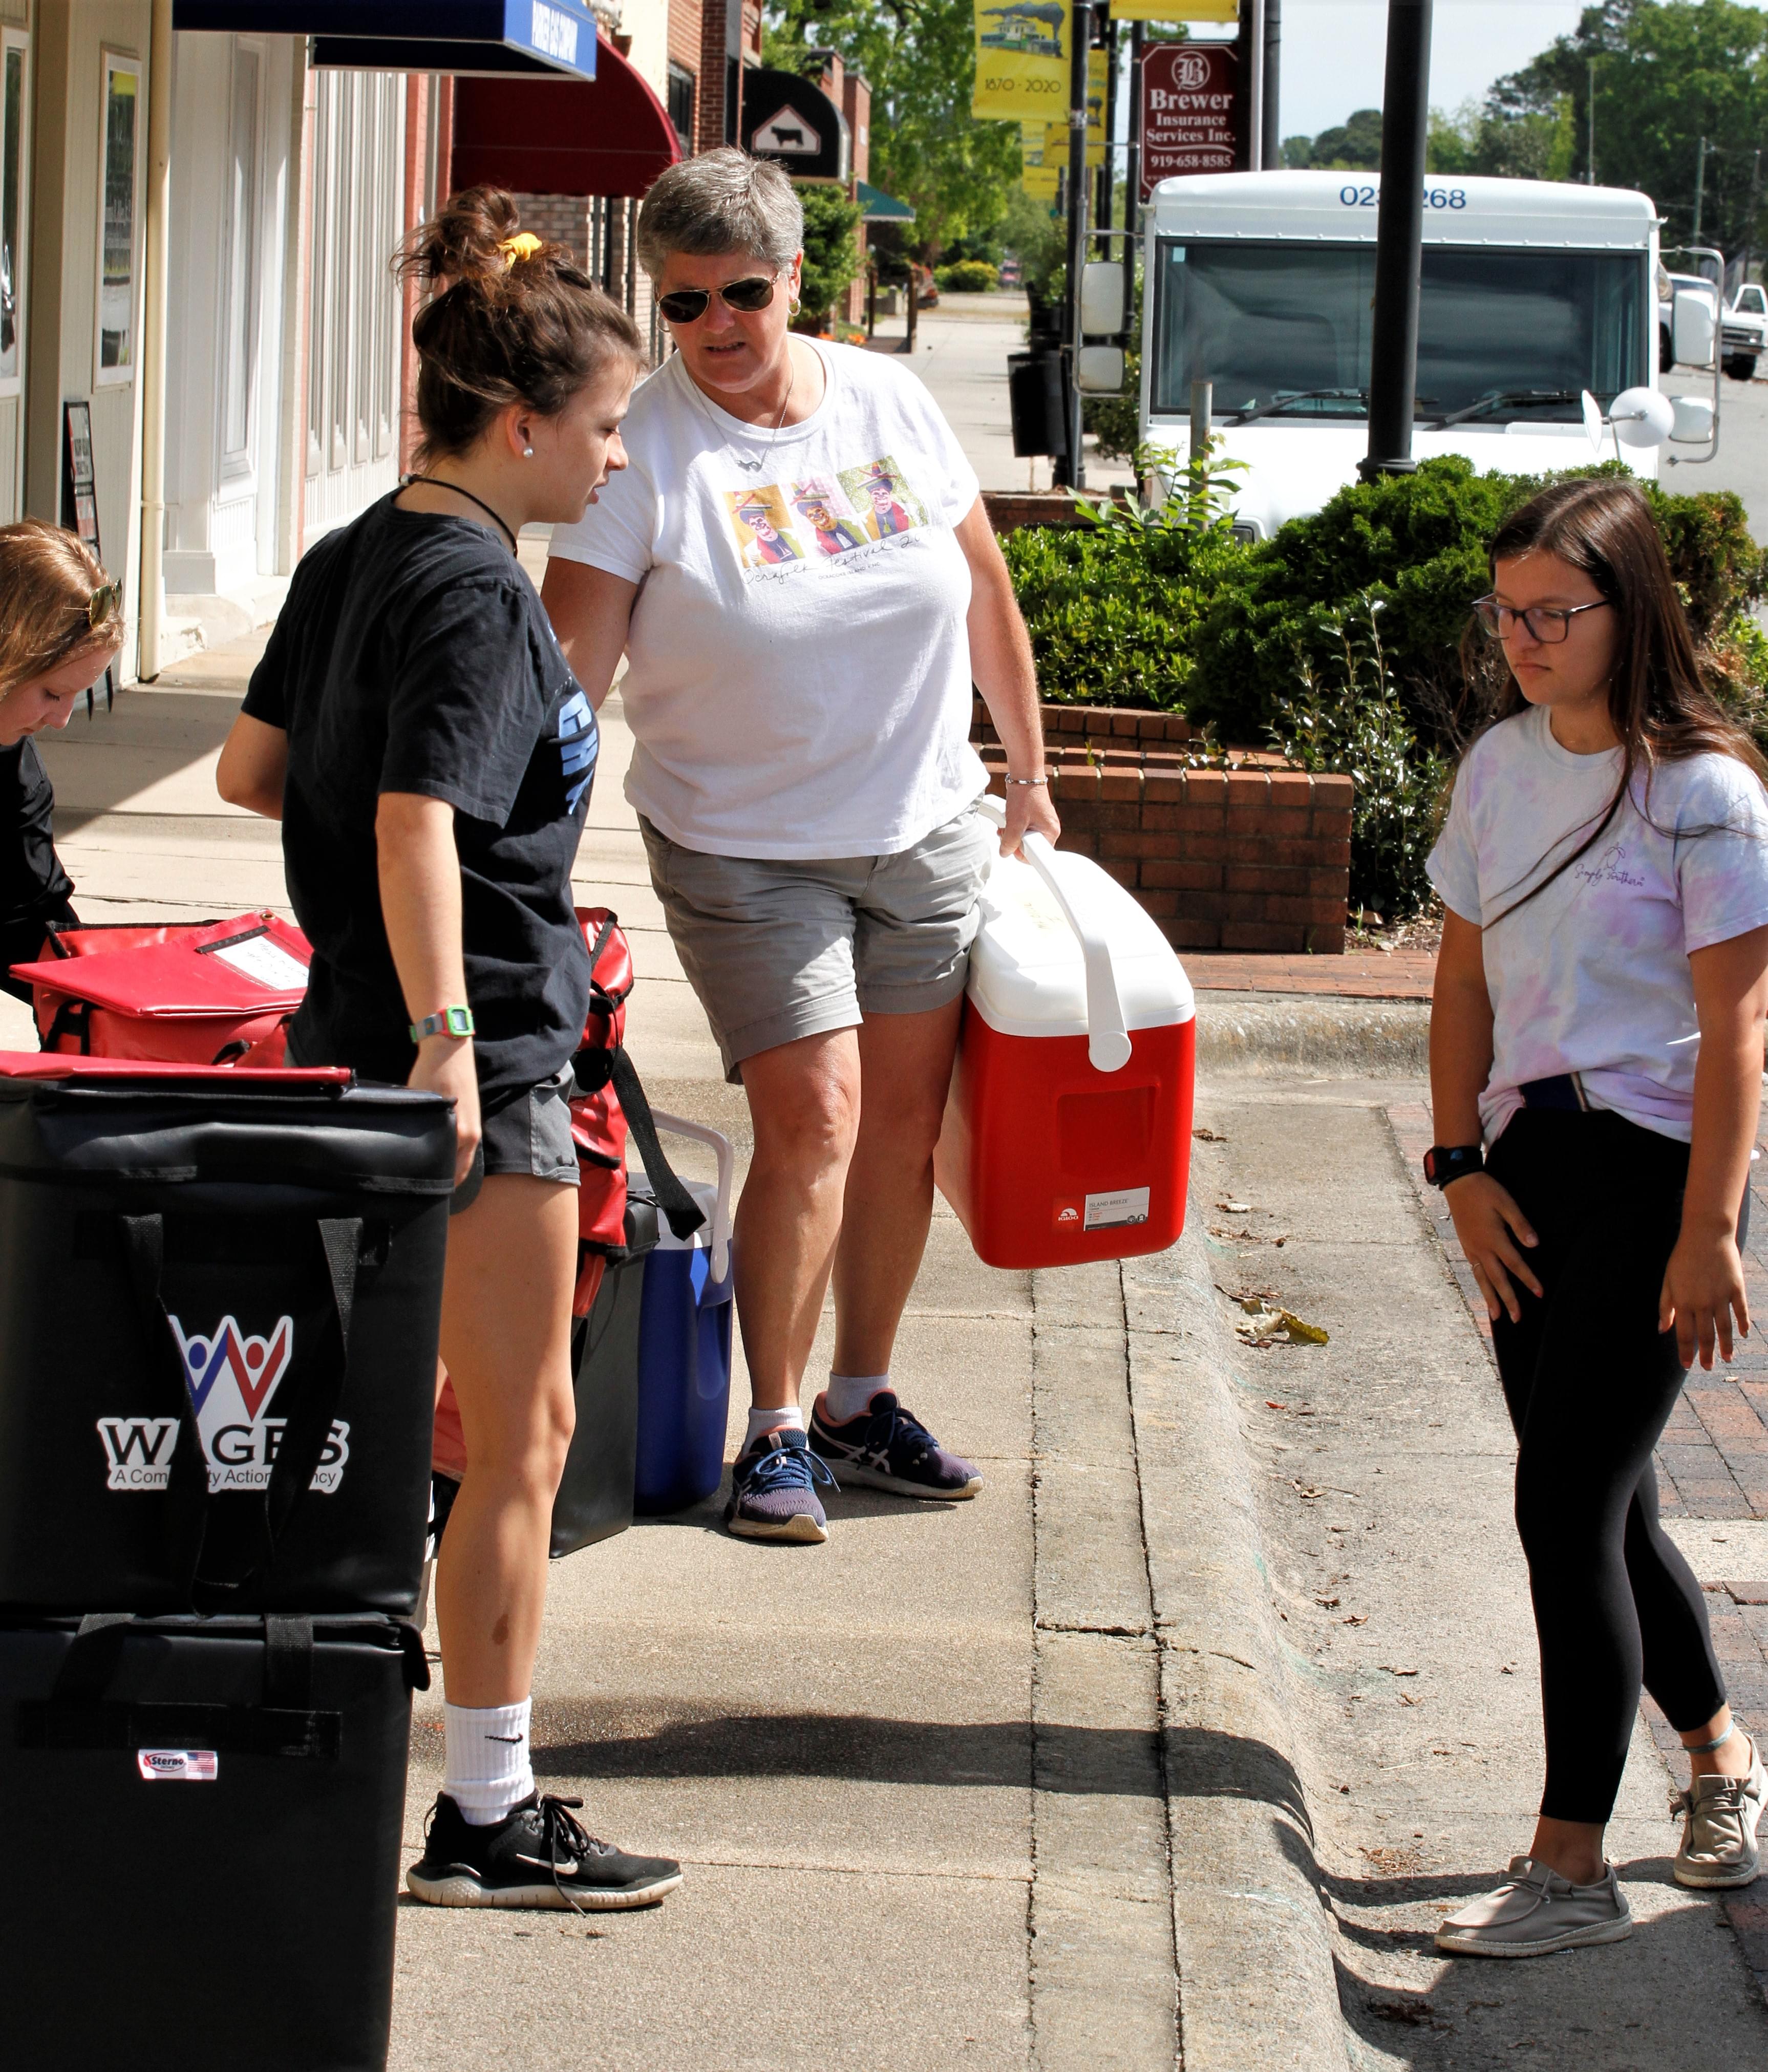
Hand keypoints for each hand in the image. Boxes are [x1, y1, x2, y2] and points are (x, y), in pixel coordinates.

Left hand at [408, 1035, 480, 1187]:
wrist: (449, 1048)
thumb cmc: (433, 1073)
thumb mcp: (423, 1105)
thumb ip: (424, 1131)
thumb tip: (414, 1154)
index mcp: (461, 1134)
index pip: (453, 1173)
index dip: (438, 1186)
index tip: (423, 1195)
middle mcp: (472, 1134)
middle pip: (460, 1169)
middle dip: (446, 1182)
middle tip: (425, 1191)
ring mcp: (473, 1125)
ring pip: (463, 1157)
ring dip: (450, 1167)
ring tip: (430, 1174)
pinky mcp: (470, 1116)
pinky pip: (463, 1144)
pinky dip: (454, 1153)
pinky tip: (439, 1152)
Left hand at [1001, 780, 1060, 856]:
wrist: (1024, 776)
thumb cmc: (1025, 795)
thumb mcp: (1015, 823)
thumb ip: (1010, 842)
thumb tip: (1005, 852)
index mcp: (1051, 832)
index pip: (1038, 856)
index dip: (1022, 854)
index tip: (1014, 849)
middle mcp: (1049, 829)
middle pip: (1030, 847)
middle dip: (1015, 843)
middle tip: (1008, 833)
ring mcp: (1041, 823)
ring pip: (1024, 838)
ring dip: (1012, 834)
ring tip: (1008, 823)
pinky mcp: (1034, 818)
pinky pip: (1023, 829)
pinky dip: (1014, 827)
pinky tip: (1009, 819)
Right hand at [1443, 1171, 1541, 1323]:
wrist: (1458, 1183)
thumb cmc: (1485, 1190)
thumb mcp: (1506, 1202)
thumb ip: (1520, 1224)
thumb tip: (1535, 1245)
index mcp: (1494, 1238)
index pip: (1515, 1264)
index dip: (1528, 1279)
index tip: (1539, 1293)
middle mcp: (1481, 1248)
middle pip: (1497, 1279)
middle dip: (1508, 1300)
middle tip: (1516, 1318)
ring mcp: (1471, 1248)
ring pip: (1482, 1279)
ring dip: (1491, 1298)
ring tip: (1496, 1316)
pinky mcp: (1466, 1246)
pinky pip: (1475, 1270)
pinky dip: (1481, 1284)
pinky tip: (1484, 1290)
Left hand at [1660, 1223, 1750, 1368]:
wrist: (1706, 1235)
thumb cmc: (1683, 1258)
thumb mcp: (1668, 1281)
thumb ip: (1665, 1306)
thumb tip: (1662, 1329)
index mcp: (1683, 1302)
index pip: (1684, 1333)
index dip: (1685, 1351)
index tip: (1687, 1365)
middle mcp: (1702, 1302)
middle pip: (1705, 1334)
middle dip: (1706, 1354)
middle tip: (1707, 1368)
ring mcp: (1721, 1296)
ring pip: (1724, 1327)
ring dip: (1725, 1345)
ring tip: (1726, 1359)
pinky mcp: (1736, 1288)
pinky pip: (1741, 1311)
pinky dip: (1743, 1324)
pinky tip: (1744, 1335)